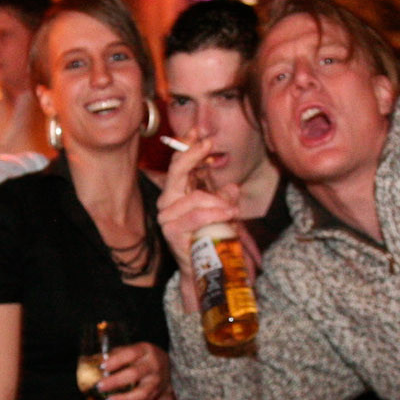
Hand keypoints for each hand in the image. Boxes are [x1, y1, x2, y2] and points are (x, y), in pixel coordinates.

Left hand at [96, 341, 169, 399]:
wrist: (167, 369)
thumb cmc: (143, 358)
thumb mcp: (134, 349)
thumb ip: (117, 354)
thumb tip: (94, 360)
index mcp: (146, 351)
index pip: (131, 354)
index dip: (115, 361)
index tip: (102, 367)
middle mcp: (153, 366)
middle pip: (135, 374)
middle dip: (115, 381)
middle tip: (100, 386)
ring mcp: (155, 383)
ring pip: (141, 394)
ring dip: (122, 399)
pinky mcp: (155, 396)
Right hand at [157, 134, 241, 283]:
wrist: (204, 267)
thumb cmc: (211, 237)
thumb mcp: (222, 210)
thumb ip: (224, 196)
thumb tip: (231, 186)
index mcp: (177, 193)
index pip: (178, 164)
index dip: (186, 147)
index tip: (197, 132)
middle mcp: (168, 202)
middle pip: (177, 172)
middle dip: (192, 155)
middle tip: (208, 144)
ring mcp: (167, 217)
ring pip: (194, 198)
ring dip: (217, 201)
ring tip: (233, 210)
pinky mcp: (171, 231)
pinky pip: (195, 216)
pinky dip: (214, 214)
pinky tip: (228, 214)